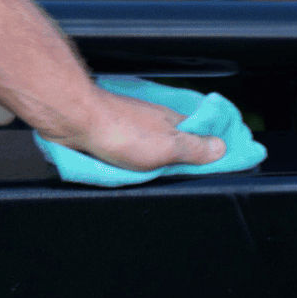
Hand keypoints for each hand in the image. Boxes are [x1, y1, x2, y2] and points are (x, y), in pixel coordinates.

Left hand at [39, 85, 227, 172]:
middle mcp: (151, 122)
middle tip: (187, 176)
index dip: (209, 148)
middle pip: (173, 141)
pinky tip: (129, 169)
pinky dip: (132, 159)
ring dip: (154, 159)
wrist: (74, 121)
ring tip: (161, 177)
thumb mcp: (167, 146)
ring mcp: (128, 126)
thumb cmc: (120, 132)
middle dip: (181, 157)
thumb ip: (194, 148)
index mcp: (171, 123)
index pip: (199, 135)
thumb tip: (222, 146)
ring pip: (148, 146)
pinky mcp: (107, 134)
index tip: (221, 160)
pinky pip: (125, 150)